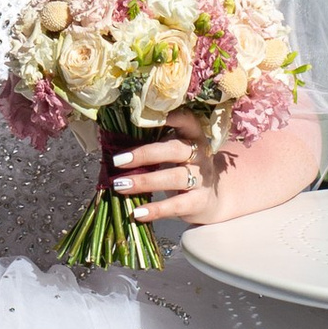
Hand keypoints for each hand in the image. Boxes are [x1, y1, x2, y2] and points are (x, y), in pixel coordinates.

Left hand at [111, 122, 228, 228]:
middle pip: (174, 150)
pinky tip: (137, 213)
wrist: (212, 200)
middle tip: (117, 160)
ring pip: (173, 177)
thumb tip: (115, 145)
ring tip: (120, 185)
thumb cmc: (183, 170)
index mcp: (193, 137)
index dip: (172, 116)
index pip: (187, 120)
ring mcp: (202, 179)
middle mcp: (201, 155)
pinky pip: (176, 205)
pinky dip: (155, 209)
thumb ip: (154, 147)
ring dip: (144, 181)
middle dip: (144, 154)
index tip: (147, 115)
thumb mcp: (175, 154)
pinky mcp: (199, 202)